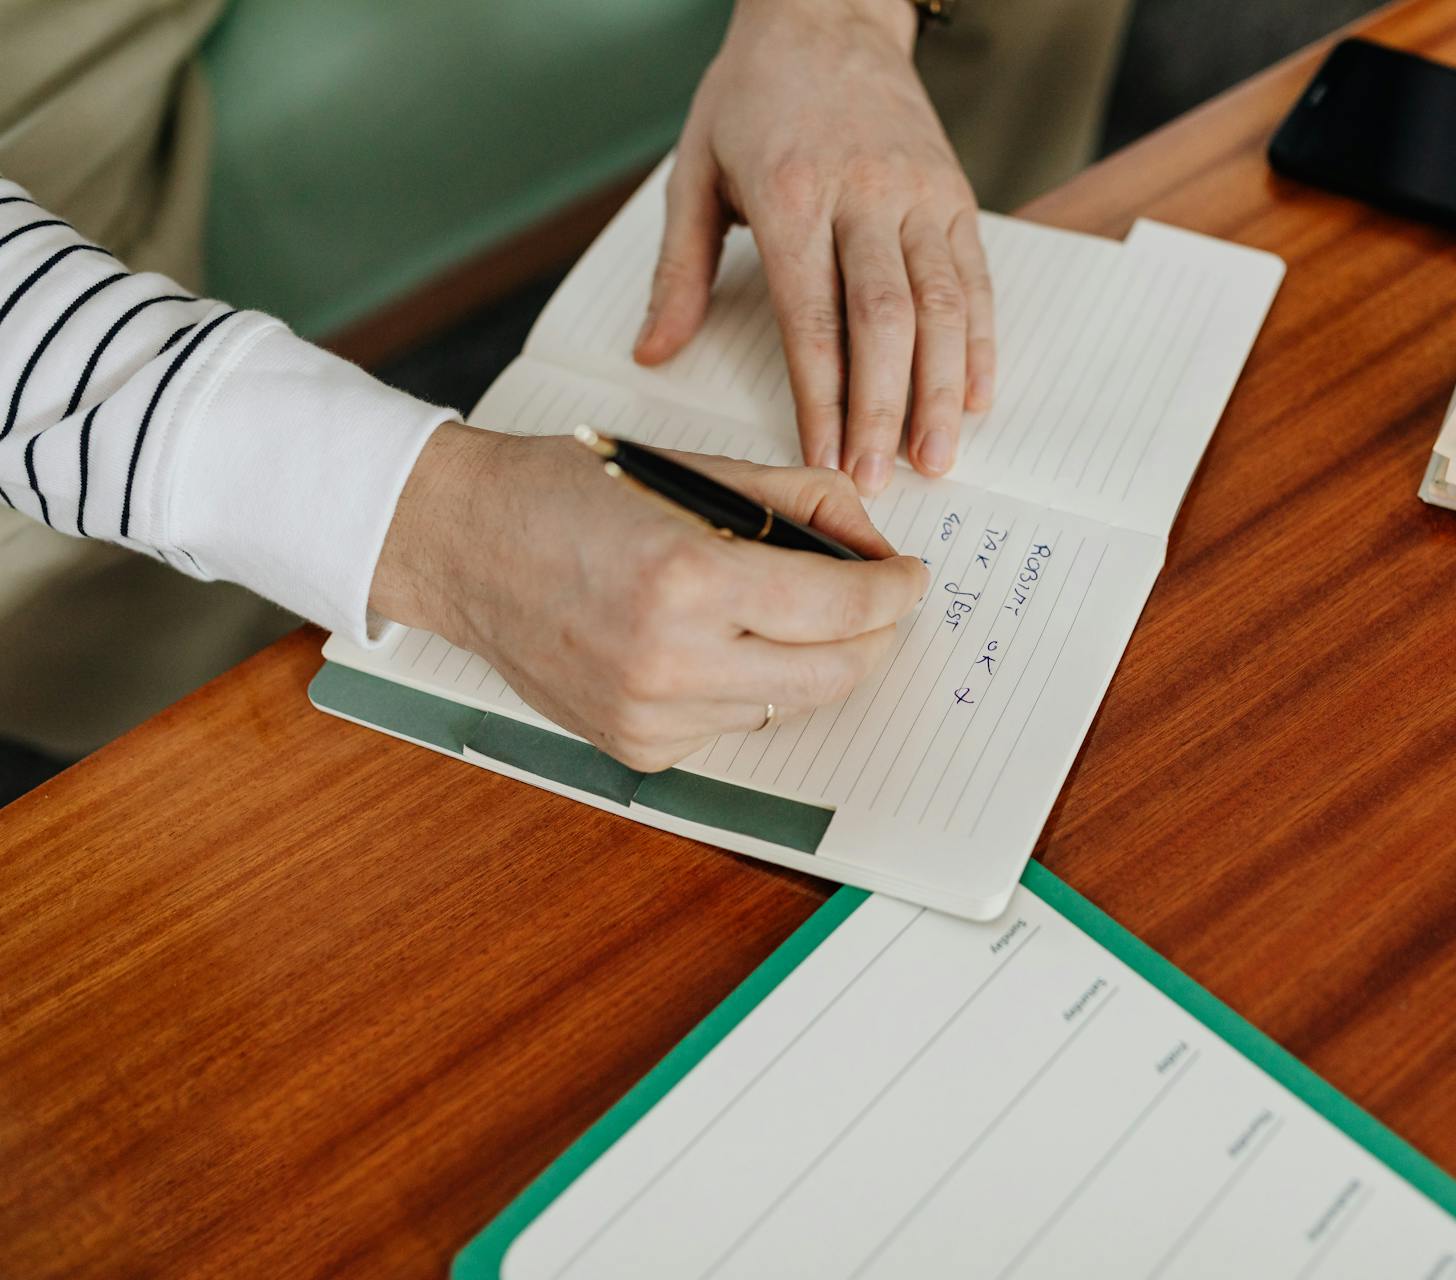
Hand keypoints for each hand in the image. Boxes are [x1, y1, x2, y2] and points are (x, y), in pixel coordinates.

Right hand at [370, 424, 928, 771]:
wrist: (462, 545)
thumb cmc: (571, 494)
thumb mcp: (699, 470)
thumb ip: (803, 504)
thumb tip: (876, 548)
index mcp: (688, 578)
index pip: (841, 606)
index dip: (893, 591)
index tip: (909, 577)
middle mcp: (670, 661)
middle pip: (834, 674)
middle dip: (874, 636)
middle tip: (881, 603)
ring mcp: (650, 716)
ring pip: (788, 705)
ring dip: (810, 661)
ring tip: (786, 612)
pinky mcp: (636, 749)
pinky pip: (733, 726)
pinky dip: (749, 687)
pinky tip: (717, 644)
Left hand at [633, 0, 994, 495]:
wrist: (825, 12)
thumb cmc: (753, 96)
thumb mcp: (694, 171)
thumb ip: (678, 269)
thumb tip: (654, 352)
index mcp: (792, 196)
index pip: (812, 319)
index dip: (822, 398)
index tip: (822, 460)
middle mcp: (865, 197)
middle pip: (884, 323)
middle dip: (883, 411)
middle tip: (878, 480)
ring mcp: (920, 196)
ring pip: (943, 307)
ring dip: (941, 391)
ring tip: (936, 457)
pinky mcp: (956, 196)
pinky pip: (976, 280)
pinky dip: (982, 343)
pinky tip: (976, 398)